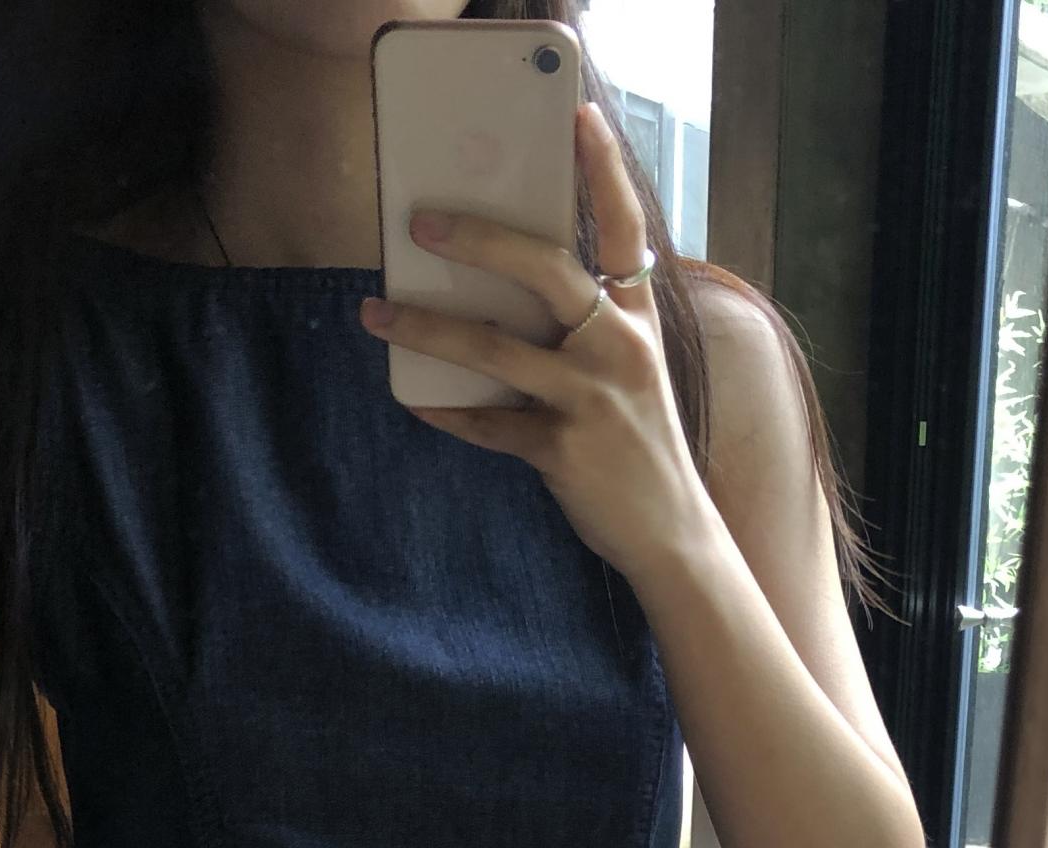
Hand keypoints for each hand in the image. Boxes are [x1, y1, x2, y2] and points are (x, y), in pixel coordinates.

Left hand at [358, 102, 716, 585]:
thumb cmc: (639, 444)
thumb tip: (500, 292)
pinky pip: (490, 425)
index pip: (625, 230)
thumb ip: (584, 329)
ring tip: (375, 311)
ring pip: (495, 349)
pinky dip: (450, 415)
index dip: (602, 171)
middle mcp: (618, 348)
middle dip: (481, 238)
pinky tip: (417, 404)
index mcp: (636, 320)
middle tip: (422, 221)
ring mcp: (592, 398)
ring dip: (426, 327)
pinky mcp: (564, 449)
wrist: (672, 532)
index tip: (578, 116)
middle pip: (547, 270)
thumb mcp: (629, 372)